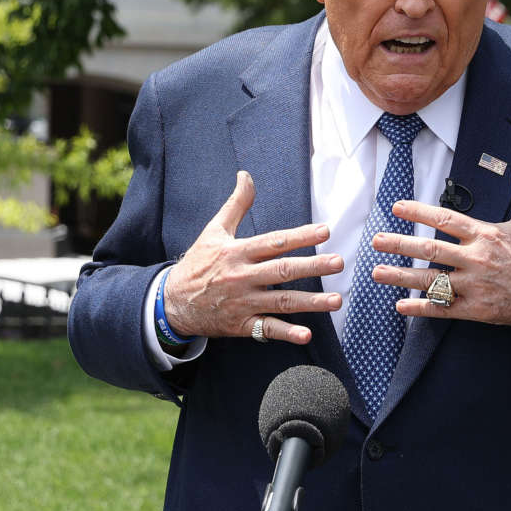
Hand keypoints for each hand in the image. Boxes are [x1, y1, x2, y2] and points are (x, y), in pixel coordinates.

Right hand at [163, 171, 343, 344]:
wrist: (171, 302)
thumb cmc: (197, 263)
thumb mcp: (214, 231)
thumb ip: (235, 204)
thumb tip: (246, 175)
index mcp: (238, 252)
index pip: (274, 242)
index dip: (300, 236)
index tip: (325, 231)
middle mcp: (243, 277)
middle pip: (283, 271)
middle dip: (313, 267)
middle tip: (338, 262)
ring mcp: (243, 303)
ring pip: (281, 302)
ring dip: (311, 302)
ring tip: (337, 300)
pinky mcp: (241, 325)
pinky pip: (267, 329)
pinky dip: (287, 333)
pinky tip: (307, 335)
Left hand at [373, 153, 510, 329]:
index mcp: (486, 234)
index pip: (446, 219)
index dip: (419, 211)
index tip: (396, 207)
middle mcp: (477, 259)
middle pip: (430, 249)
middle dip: (399, 244)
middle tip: (376, 241)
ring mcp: (476, 286)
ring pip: (431, 280)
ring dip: (401, 276)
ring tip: (377, 272)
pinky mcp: (479, 310)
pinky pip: (444, 308)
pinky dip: (421, 308)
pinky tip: (401, 306)